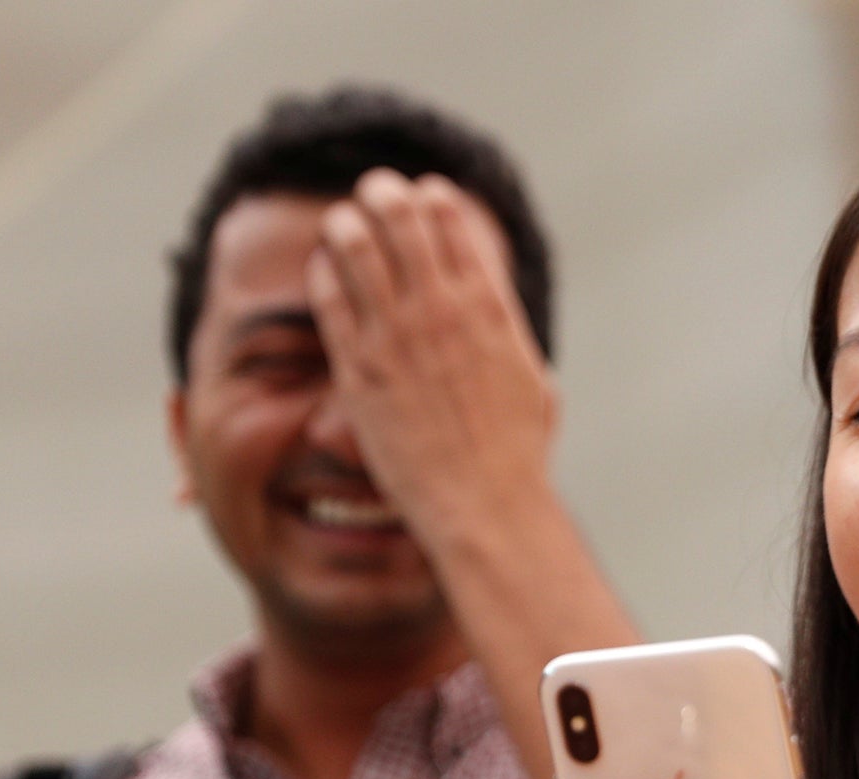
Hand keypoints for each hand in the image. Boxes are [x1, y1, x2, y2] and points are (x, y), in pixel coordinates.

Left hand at [305, 167, 557, 558]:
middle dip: (381, 195)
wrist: (483, 503)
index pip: (447, 216)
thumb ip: (514, 339)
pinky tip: (324, 270)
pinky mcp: (359, 369)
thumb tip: (507, 324)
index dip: (428, 197)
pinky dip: (323, 272)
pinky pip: (327, 296)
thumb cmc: (516, 454)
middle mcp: (440, 309)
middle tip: (372, 194)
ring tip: (341, 225)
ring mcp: (395, 336)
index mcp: (487, 304)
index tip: (419, 199)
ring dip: (345, 224)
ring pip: (353, 244)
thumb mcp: (535, 382)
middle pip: (397, 216)